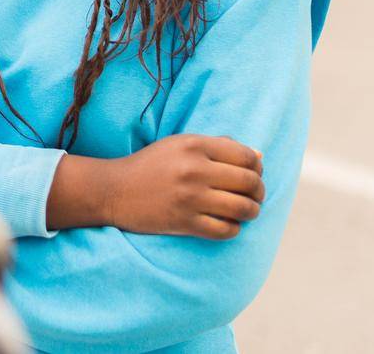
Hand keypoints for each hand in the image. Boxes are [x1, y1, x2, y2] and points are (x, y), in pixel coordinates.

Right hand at [102, 134, 265, 239]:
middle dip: (259, 191)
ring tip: (246, 210)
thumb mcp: (179, 144)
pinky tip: (228, 223)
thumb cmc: (151, 165)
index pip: (246, 156)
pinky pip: (226, 230)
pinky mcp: (185, 223)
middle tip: (255, 195)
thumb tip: (259, 156)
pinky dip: (234, 228)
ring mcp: (190, 198)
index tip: (254, 174)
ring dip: (252, 211)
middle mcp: (194, 170)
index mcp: (193, 145)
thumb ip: (218, 145)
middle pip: (249, 182)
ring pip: (243, 208)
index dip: (257, 167)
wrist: (114, 190)